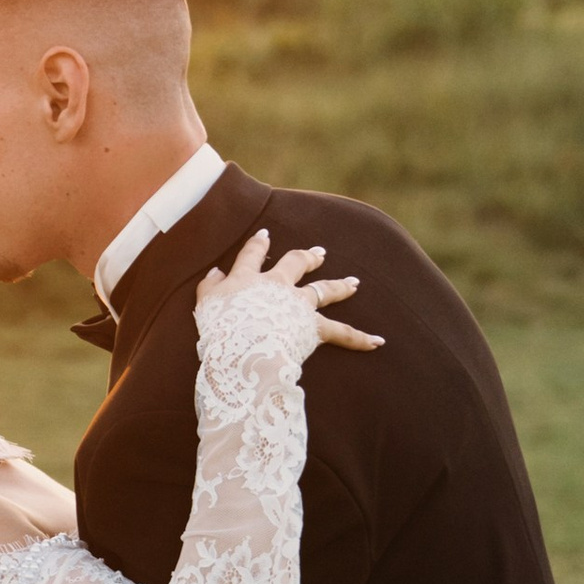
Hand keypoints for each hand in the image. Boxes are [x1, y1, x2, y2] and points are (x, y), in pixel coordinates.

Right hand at [195, 226, 382, 351]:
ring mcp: (298, 305)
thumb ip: (210, 286)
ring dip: (339, 286)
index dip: (258, 244)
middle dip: (308, 257)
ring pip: (324, 290)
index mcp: (247, 279)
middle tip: (320, 253)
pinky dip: (360, 338)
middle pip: (296, 264)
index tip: (265, 235)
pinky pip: (341, 333)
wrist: (244, 348)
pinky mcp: (313, 328)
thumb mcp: (205, 304)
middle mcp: (277, 285)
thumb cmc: (219, 329)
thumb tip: (215, 272)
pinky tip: (378, 342)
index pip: (252, 255)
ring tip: (353, 284)